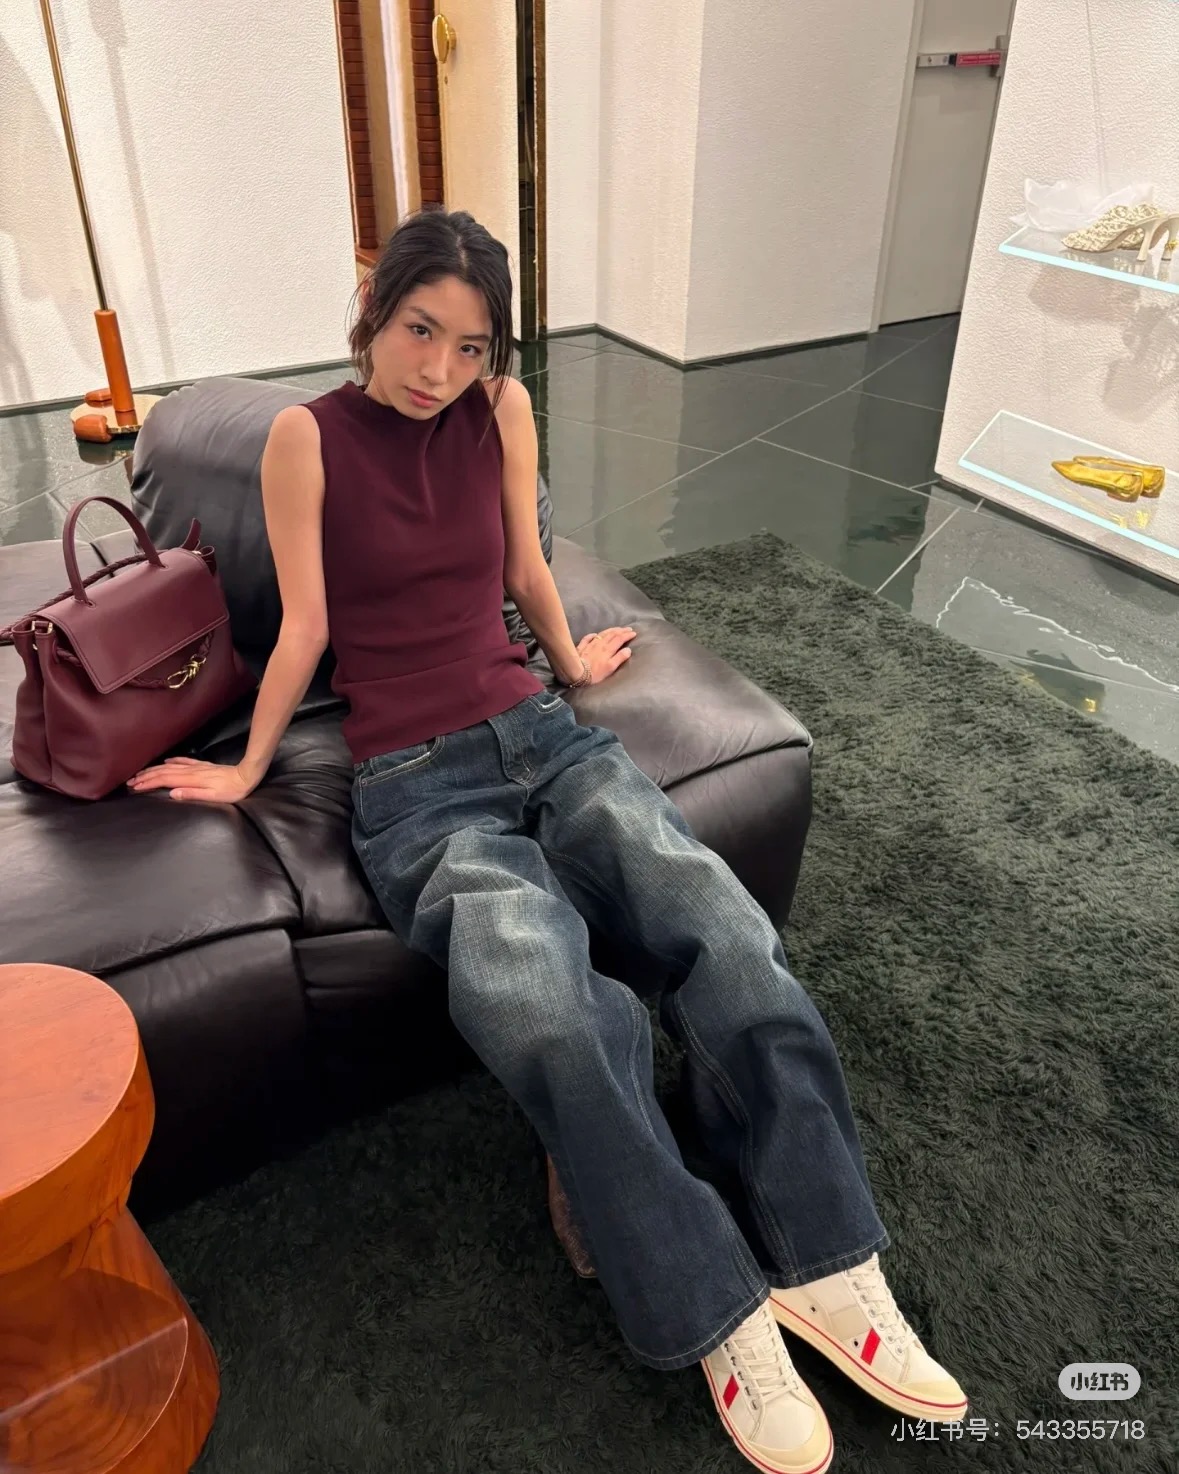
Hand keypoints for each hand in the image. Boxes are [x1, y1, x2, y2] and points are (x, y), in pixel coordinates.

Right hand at [126, 757, 260, 803]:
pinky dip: (172, 762)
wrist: (247, 775)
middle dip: (146, 776)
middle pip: (163, 773)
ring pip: (170, 767)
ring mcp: (197, 767)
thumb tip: (172, 794)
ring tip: (141, 773)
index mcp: (192, 780)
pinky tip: (166, 762)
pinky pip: (184, 762)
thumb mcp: (214, 797)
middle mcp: (192, 772)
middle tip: (130, 781)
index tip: (135, 787)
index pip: (164, 781)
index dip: (148, 783)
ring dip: (154, 770)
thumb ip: (193, 794)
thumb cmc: (232, 791)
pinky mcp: (203, 766)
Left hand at [576, 626, 635, 684]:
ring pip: (602, 634)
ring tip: (616, 628)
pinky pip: (588, 638)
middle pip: (612, 634)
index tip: (634, 633)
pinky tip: (595, 634)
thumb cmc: (595, 673)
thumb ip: (619, 658)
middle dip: (621, 630)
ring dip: (610, 630)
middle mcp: (600, 644)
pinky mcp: (582, 647)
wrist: (576, 672)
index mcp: (608, 649)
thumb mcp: (610, 668)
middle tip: (628, 628)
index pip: (620, 639)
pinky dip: (593, 635)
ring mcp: (590, 644)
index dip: (627, 635)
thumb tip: (628, 649)